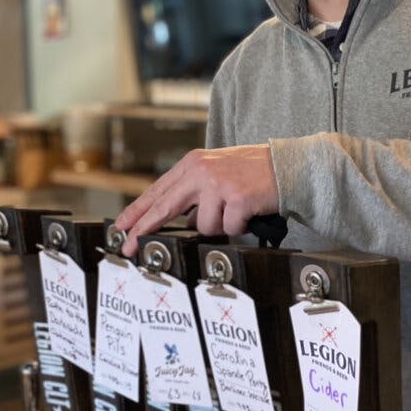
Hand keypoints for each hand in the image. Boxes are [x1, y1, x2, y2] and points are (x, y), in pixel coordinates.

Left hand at [115, 144, 278, 255]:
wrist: (289, 166)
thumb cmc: (255, 172)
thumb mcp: (218, 172)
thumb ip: (195, 192)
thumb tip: (183, 220)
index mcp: (193, 163)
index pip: (158, 190)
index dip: (137, 211)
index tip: (121, 226)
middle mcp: (202, 171)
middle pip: (163, 207)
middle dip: (144, 229)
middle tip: (129, 247)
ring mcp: (219, 184)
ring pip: (203, 226)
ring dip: (221, 226)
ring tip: (237, 212)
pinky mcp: (237, 198)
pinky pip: (229, 229)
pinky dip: (240, 227)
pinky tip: (249, 213)